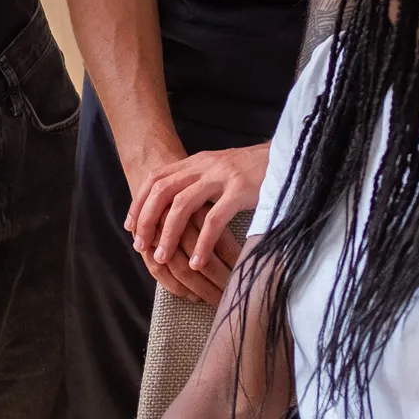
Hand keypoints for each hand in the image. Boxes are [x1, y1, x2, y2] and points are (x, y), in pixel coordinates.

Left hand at [126, 145, 270, 283]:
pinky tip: (196, 262)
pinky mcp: (239, 191)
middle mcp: (204, 166)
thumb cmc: (252, 171)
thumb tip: (174, 209)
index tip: (130, 226)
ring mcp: (221, 177)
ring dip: (168, 233)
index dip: (139, 201)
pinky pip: (214, 220)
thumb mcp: (219, 170)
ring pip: (182, 205)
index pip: (156, 178)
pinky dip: (202, 243)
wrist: (288, 156)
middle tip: (141, 246)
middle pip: (162, 190)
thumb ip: (198, 183)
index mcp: (196, 161)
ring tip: (162, 258)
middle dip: (147, 219)